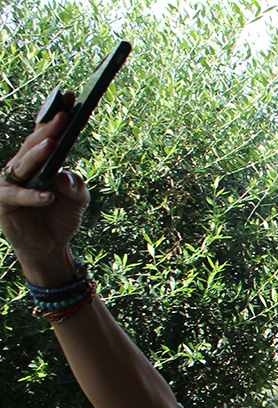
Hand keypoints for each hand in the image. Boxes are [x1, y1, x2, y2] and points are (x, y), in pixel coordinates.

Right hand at [0, 110, 89, 283]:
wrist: (48, 246)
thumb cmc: (59, 217)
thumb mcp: (77, 201)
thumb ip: (76, 187)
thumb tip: (65, 175)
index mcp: (39, 162)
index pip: (46, 136)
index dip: (55, 118)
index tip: (70, 99)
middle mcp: (22, 168)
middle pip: (34, 145)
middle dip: (48, 129)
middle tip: (62, 115)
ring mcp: (10, 183)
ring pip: (22, 165)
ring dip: (36, 155)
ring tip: (52, 145)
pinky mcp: (3, 203)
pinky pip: (16, 196)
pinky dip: (32, 196)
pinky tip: (48, 195)